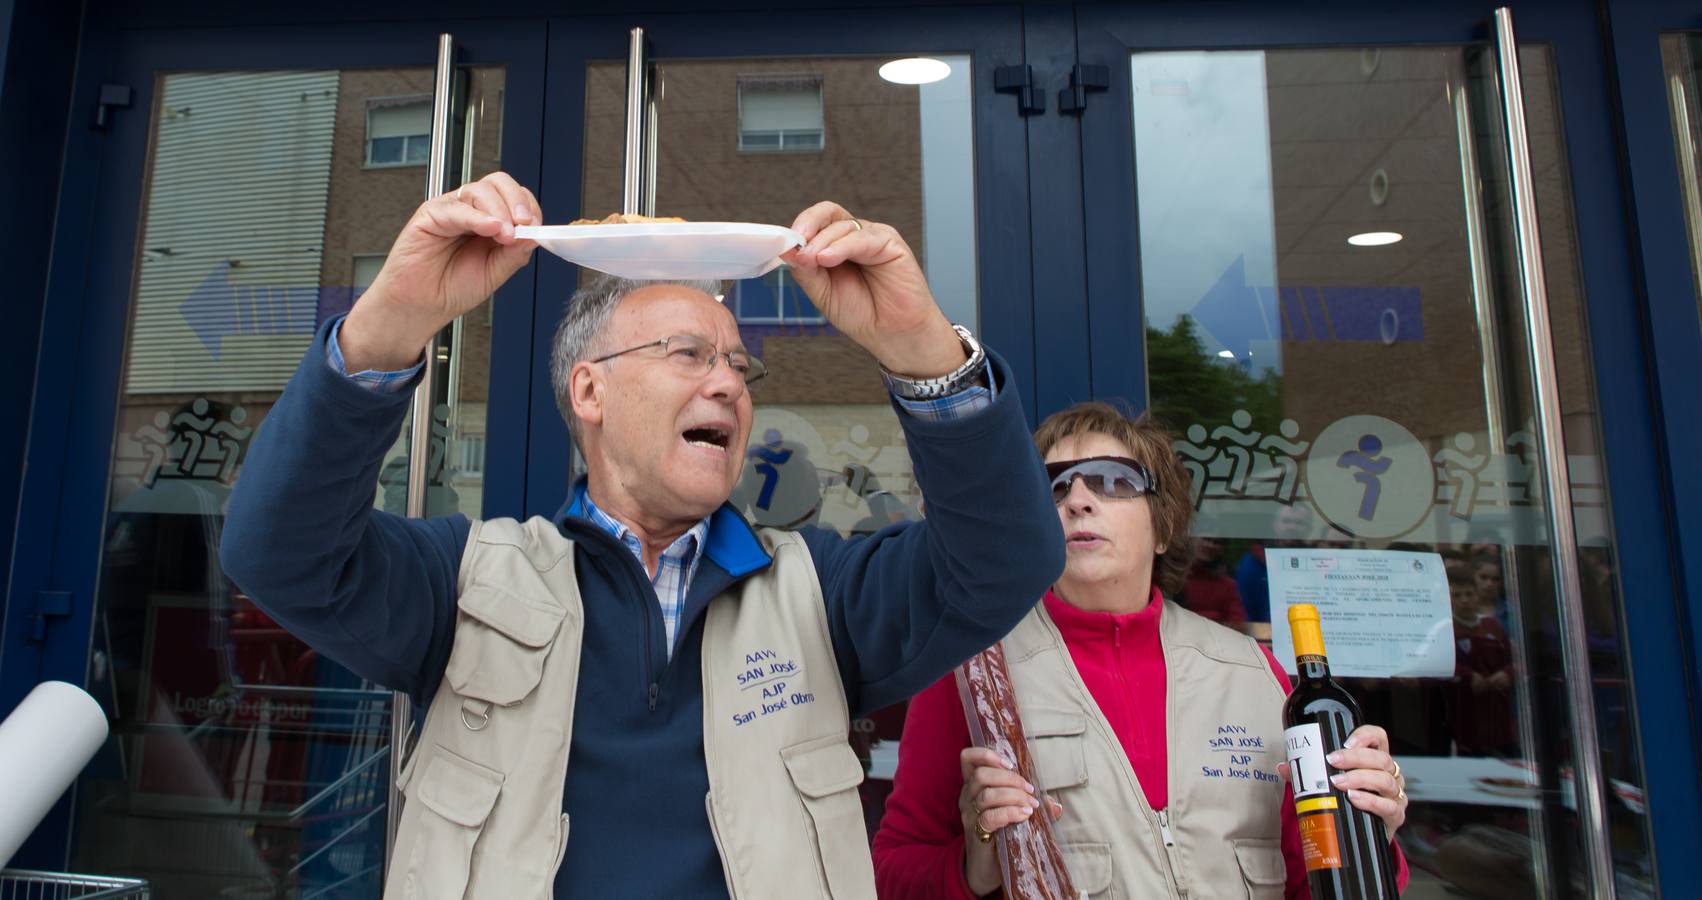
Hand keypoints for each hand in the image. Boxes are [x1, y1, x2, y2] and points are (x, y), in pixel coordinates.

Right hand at [341, 172, 540, 370]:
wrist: (420, 306)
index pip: (515, 198)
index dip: (529, 208)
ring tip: (506, 234)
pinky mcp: (431, 214)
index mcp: (490, 221)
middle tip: (526, 223)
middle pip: (499, 183)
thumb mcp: (495, 273)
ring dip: (500, 210)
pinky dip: (478, 217)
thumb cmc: (451, 289)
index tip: (537, 227)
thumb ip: (514, 253)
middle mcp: (471, 211)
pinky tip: (491, 228)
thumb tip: (535, 234)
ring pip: (480, 190)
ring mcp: (451, 209)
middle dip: (517, 200)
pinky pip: (457, 208)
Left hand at [784, 202, 966, 377]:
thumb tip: (787, 250)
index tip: (784, 245)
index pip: (816, 223)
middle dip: (807, 227)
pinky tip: (827, 259)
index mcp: (837, 246)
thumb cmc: (864, 314)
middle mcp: (854, 238)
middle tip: (796, 245)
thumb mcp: (823, 293)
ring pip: (842, 225)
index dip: (799, 229)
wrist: (893, 334)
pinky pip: (862, 237)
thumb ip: (806, 271)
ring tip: (812, 261)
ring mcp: (873, 238)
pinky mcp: (890, 243)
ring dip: (821, 242)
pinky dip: (842, 246)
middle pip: (828, 214)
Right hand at [957, 747, 1062, 895]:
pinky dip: (1010, 812)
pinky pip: (989, 817)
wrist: (988, 868)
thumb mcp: (1016, 812)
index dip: (986, 755)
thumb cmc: (1002, 834)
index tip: (1010, 763)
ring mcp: (969, 815)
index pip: (968, 758)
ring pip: (987, 795)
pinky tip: (1024, 815)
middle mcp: (967, 796)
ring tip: (1031, 806)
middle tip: (1030, 791)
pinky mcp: (975, 833)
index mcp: (974, 785)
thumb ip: (1032, 804)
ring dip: (1014, 796)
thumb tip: (1055, 805)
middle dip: (1010, 779)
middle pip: (981, 775)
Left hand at [1279, 724, 1407, 840]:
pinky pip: (1388, 806)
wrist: (1357, 837)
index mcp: (1375, 761)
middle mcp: (1390, 775)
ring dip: (1360, 779)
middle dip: (1355, 758)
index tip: (1345, 741)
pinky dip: (1370, 801)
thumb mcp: (1328, 785)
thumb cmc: (1345, 802)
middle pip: (1381, 758)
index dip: (1366, 735)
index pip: (1378, 738)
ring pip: (1385, 780)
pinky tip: (1355, 799)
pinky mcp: (1395, 816)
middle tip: (1332, 761)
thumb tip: (1284, 767)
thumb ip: (1308, 775)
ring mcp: (1395, 795)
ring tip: (1339, 783)